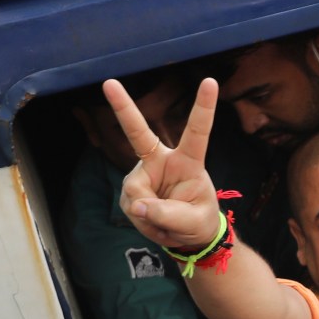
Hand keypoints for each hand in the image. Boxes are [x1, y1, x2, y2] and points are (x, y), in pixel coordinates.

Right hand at [105, 76, 222, 250]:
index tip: (210, 81)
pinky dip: (143, 222)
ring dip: (149, 217)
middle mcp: (162, 161)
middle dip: (123, 107)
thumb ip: (169, 215)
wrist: (187, 237)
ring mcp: (144, 173)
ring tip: (166, 226)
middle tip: (108, 83)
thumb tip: (137, 206)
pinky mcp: (131, 189)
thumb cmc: (199, 222)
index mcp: (189, 162)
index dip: (203, 108)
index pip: (196, 132)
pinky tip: (154, 224)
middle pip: (139, 133)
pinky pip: (131, 206)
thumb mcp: (193, 223)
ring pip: (135, 193)